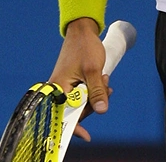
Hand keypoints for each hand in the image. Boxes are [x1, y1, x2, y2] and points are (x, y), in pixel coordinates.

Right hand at [49, 17, 110, 141]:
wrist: (82, 30)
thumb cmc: (85, 47)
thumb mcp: (94, 70)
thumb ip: (97, 91)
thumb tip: (101, 111)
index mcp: (58, 89)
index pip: (64, 116)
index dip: (75, 128)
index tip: (87, 136)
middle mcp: (58, 90)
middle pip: (76, 110)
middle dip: (93, 103)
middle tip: (107, 89)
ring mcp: (65, 86)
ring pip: (82, 101)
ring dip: (96, 94)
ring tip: (105, 79)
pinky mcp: (71, 83)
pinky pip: (83, 93)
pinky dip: (94, 89)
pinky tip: (103, 79)